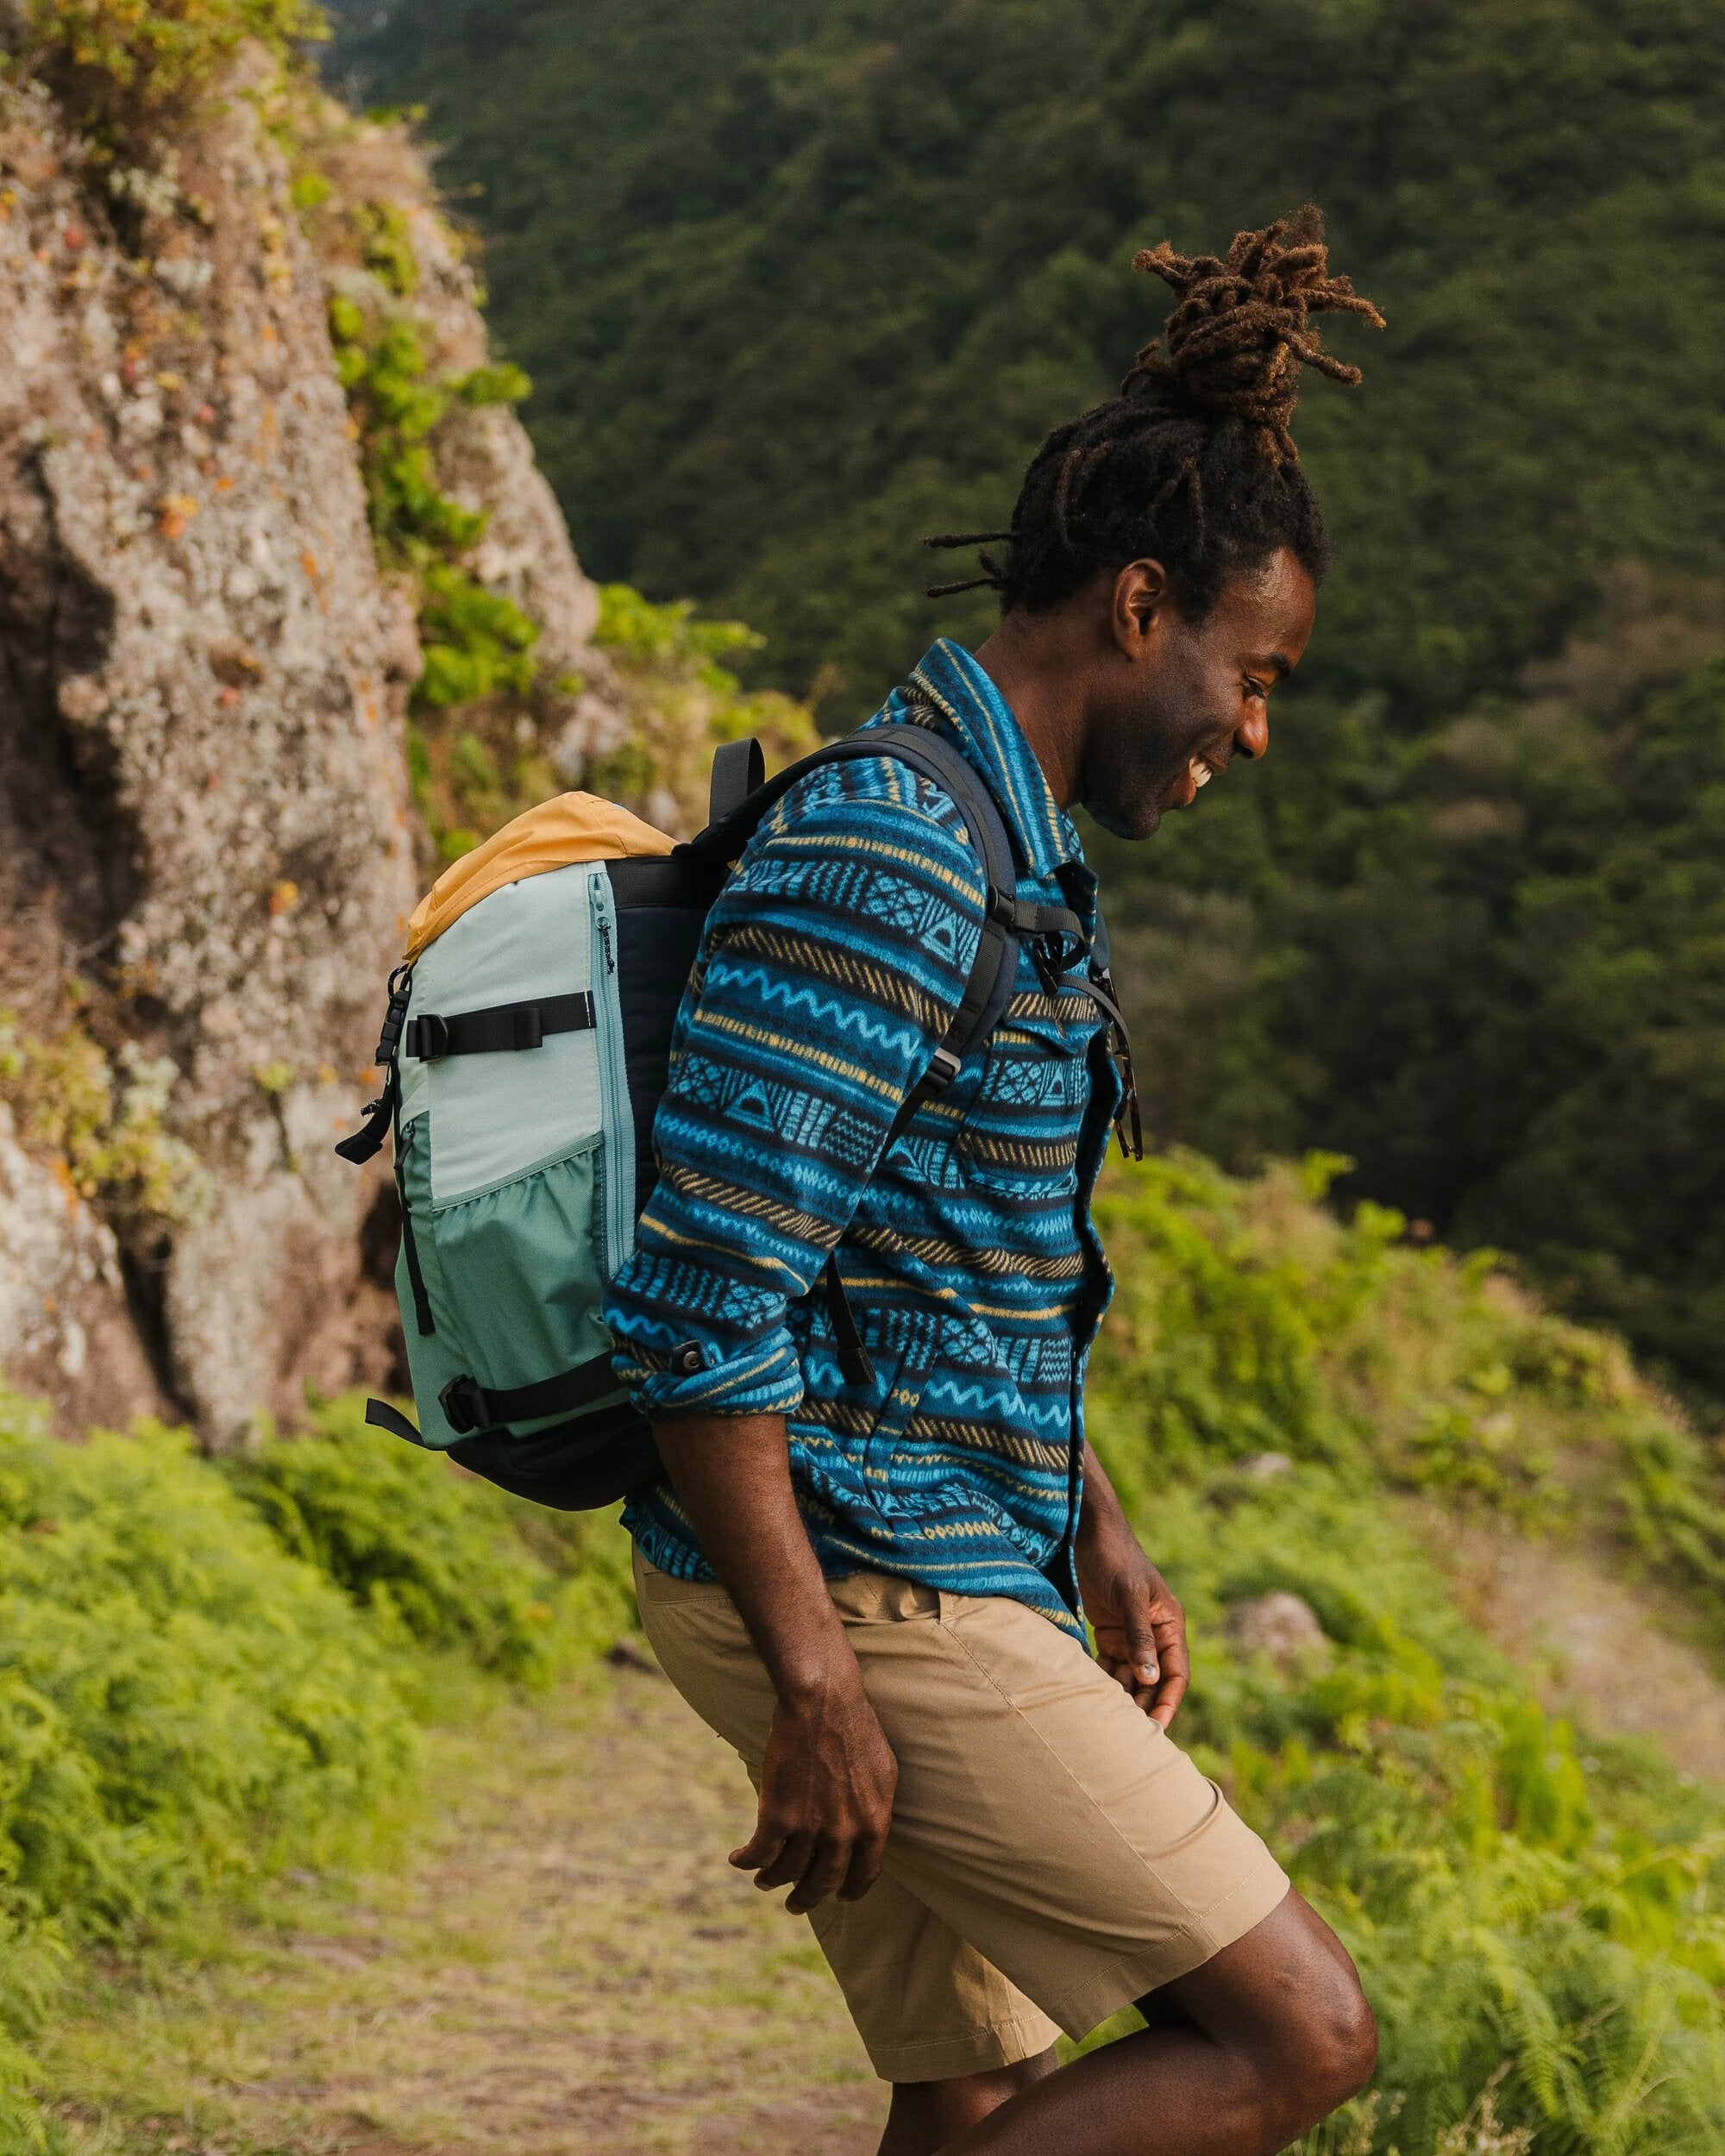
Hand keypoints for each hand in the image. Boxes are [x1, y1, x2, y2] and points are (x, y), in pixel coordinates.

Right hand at [729, 1665, 897, 1914]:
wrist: (823, 1702)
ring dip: (772, 1881)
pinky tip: (738, 1859)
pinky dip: (746, 1862)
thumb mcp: (883, 1772)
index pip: (864, 1875)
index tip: (839, 1898)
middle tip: (796, 1904)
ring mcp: (810, 1829)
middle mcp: (844, 1835)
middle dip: (807, 1898)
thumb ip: (877, 1807)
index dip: (849, 1891)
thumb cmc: (856, 1727)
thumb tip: (873, 1830)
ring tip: (765, 1881)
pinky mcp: (778, 1816)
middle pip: (823, 1883)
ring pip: (788, 1872)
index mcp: (875, 1824)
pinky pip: (759, 1854)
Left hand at [1077, 1505, 1189, 1729]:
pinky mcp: (1108, 1632)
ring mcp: (1130, 1634)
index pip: (1175, 1674)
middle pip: (1153, 1682)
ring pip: (1130, 1678)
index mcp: (1170, 1625)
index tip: (1155, 1730)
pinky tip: (1090, 1697)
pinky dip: (1103, 1682)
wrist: (1087, 1532)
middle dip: (1143, 1707)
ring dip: (1122, 1698)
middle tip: (1126, 1737)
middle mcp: (1154, 1634)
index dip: (1167, 1703)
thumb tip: (1150, 1679)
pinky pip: (1109, 1666)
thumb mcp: (1129, 1595)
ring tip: (1107, 1723)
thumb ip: (1139, 1636)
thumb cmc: (1115, 1558)